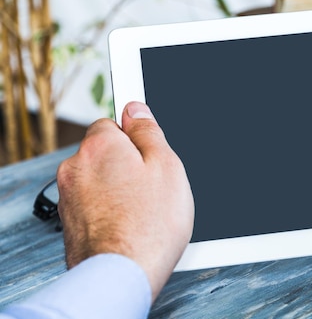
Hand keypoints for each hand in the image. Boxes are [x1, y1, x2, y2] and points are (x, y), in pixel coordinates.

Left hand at [56, 102, 193, 301]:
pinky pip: (93, 205)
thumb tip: (136, 110)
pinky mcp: (69, 224)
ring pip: (99, 180)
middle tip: (153, 185)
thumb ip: (149, 131)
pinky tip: (129, 225)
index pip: (113, 122)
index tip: (148, 149)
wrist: (124, 275)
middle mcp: (76, 168)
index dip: (136, 136)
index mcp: (100, 146)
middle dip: (126, 164)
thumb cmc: (150, 225)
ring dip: (117, 188)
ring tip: (143, 210)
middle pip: (105, 153)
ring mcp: (69, 198)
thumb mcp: (167, 166)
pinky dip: (108, 210)